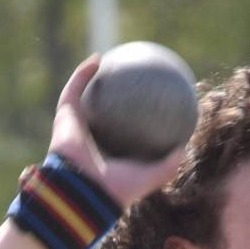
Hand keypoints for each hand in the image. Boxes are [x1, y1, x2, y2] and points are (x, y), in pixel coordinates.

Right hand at [47, 55, 185, 206]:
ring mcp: (76, 127)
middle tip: (129, 78)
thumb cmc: (119, 187)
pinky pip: (74, 89)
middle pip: (102, 111)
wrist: (86, 190)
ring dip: (93, 77)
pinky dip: (83, 73)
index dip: (134, 117)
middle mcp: (92, 140)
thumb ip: (169, 165)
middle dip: (112, 94)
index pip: (123, 132)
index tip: (149, 103)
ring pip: (83, 96)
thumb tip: (185, 147)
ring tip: (110, 60)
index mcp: (111, 155)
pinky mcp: (64, 116)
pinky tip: (98, 59)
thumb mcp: (152, 177)